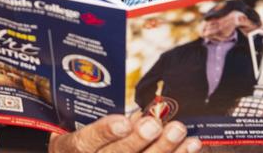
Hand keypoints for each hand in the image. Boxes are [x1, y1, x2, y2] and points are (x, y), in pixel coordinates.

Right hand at [49, 112, 199, 152]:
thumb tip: (142, 114)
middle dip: (137, 141)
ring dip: (163, 151)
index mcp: (73, 149)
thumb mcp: (84, 131)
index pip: (86, 142)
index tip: (124, 122)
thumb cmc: (86, 147)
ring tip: (180, 133)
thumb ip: (112, 125)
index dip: (105, 132)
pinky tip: (190, 148)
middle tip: (154, 124)